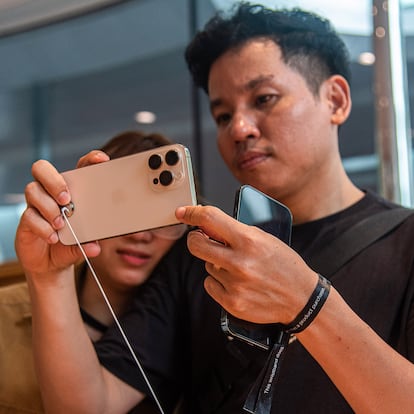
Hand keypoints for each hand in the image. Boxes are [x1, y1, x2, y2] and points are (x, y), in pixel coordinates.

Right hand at [15, 151, 108, 278]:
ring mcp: (36, 204)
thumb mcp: (84, 241)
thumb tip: (95, 247)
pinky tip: (54, 237)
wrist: (51, 263)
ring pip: (33, 190)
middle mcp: (50, 191)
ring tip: (61, 224)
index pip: (78, 167)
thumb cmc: (70, 243)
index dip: (89, 159)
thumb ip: (89, 242)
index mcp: (70, 189)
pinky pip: (29, 216)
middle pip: (42, 169)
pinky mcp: (26, 220)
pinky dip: (43, 227)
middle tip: (66, 199)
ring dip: (49, 207)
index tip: (101, 160)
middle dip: (54, 180)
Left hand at [176, 205, 317, 324]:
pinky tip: (236, 282)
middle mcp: (240, 262)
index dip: (192, 213)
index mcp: (249, 241)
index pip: (210, 219)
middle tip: (202, 239)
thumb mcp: (264, 238)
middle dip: (196, 239)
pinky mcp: (232, 303)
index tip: (183, 212)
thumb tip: (207, 224)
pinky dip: (218, 282)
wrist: (300, 297)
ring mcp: (235, 284)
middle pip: (196, 245)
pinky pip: (210, 285)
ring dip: (216, 264)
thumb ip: (236, 231)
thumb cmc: (283, 264)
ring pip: (206, 266)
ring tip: (238, 268)